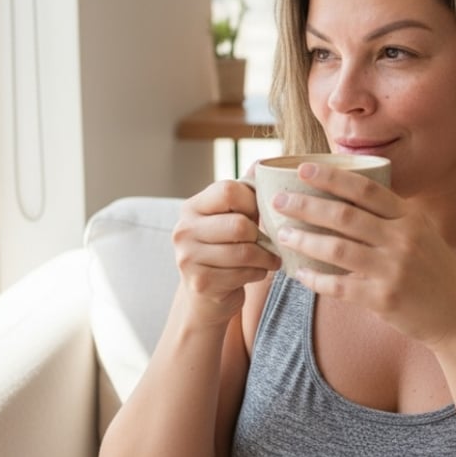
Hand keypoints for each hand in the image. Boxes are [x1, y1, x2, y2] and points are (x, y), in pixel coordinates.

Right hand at [172, 178, 280, 327]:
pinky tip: (256, 272)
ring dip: (266, 257)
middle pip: (239, 225)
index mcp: (192, 207)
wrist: (207, 293)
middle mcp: (184, 230)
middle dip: (262, 235)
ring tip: (271, 258)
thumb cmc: (225, 247)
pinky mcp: (200, 283)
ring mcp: (188, 258)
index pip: (228, 190)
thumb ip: (245, 191)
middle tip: (270, 241)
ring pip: (244, 252)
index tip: (258, 214)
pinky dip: (258, 273)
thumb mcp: (231, 216)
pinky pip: (243, 273)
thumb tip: (263, 162)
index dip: (252, 201)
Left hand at [272, 162, 455, 349]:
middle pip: (344, 215)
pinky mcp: (383, 299)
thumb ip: (390, 217)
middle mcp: (402, 239)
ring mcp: (392, 269)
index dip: (332, 177)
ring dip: (304, 239)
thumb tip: (345, 198)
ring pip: (337, 248)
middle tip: (279, 200)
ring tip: (283, 233)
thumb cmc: (435, 269)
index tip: (303, 168)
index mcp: (409, 217)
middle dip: (306, 205)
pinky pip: (340, 286)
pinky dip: (316, 279)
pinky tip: (299, 272)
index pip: (365, 189)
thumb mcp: (422, 232)